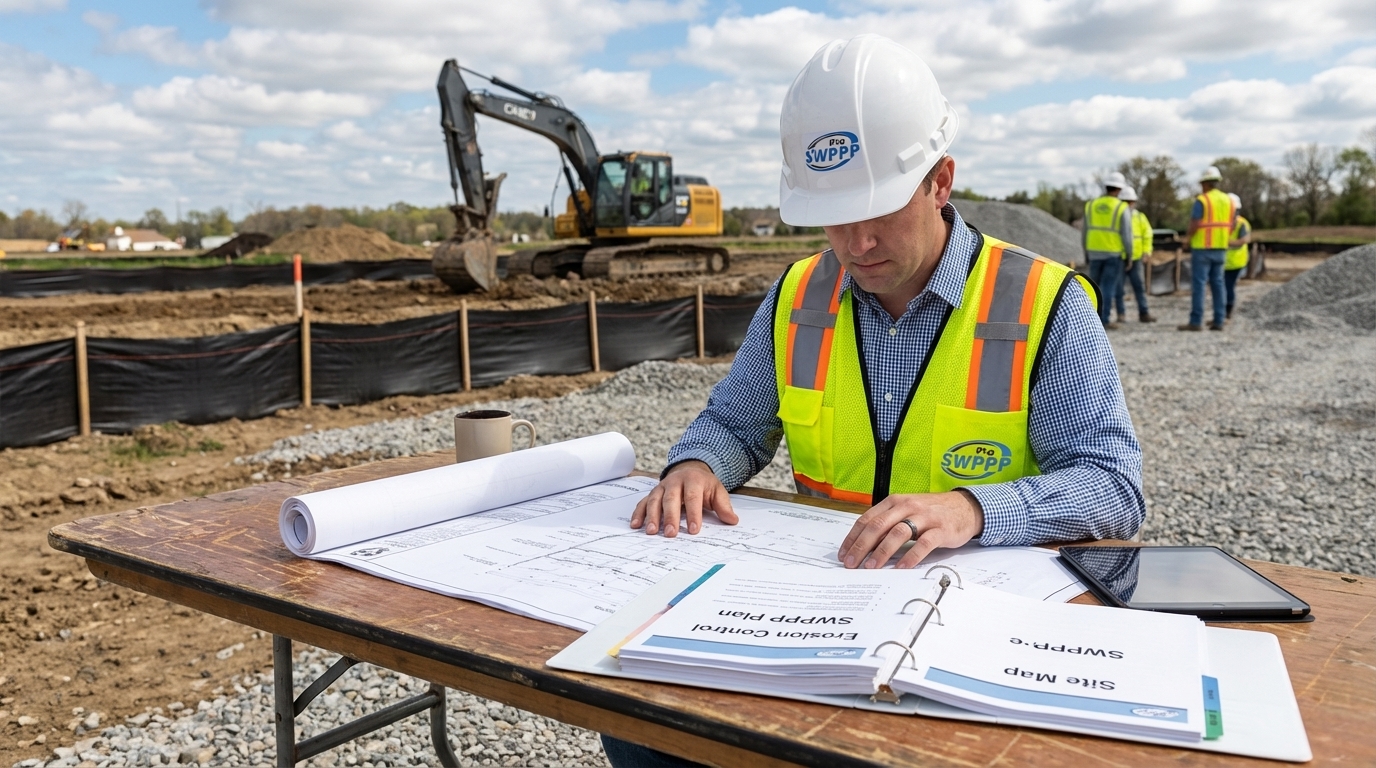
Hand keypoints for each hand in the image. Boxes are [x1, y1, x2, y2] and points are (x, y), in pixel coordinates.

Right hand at [630, 460, 739, 536]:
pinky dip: (638, 513)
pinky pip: (643, 502)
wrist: (689, 469)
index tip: (694, 530)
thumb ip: (724, 506)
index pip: (692, 498)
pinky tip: (635, 525)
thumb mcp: (717, 491)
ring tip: (651, 532)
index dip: (693, 514)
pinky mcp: (652, 493)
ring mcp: (661, 487)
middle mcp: (674, 482)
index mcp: (693, 480)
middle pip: (671, 499)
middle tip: (670, 533)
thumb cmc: (704, 485)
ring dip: (651, 516)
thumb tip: (732, 520)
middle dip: (670, 517)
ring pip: (654, 500)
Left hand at [836, 491, 983, 568]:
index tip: (843, 554)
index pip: (867, 519)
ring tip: (871, 567)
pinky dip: (911, 556)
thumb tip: (863, 546)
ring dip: (882, 551)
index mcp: (895, 502)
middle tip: (851, 563)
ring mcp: (925, 517)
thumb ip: (888, 523)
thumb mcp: (906, 511)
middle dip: (861, 546)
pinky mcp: (941, 529)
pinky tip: (902, 568)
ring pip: (898, 533)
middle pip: (878, 526)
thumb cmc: (931, 511)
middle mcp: (907, 506)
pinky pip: (924, 543)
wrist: (966, 507)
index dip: (853, 537)